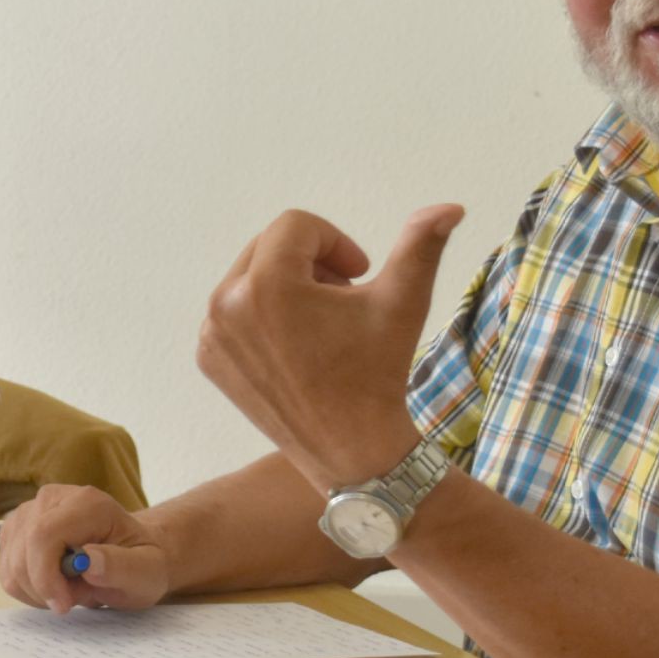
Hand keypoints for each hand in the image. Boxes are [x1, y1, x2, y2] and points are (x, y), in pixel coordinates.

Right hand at [0, 484, 168, 613]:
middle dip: (42, 587)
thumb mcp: (145, 572)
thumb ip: (120, 566)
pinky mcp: (17, 527)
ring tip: (68, 589)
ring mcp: (31, 510)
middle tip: (73, 599)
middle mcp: (54, 498)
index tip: (64, 604)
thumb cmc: (140, 562)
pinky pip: (5, 567)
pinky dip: (25, 586)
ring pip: (10, 562)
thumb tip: (88, 561)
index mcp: (88, 503)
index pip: (43, 535)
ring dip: (34, 589)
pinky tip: (52, 585)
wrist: (130, 553)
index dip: (45, 576)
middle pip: (22, 550)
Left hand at [197, 205, 463, 492]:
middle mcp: (225, 304)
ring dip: (288, 286)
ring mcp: (212, 334)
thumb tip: (449, 206)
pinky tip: (297, 346)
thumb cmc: (378, 373)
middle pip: (270, 246)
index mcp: (266, 284)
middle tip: (343, 300)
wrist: (352, 451)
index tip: (360, 277)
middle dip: (311, 262)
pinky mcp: (209, 358)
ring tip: (322, 324)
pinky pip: (234, 310)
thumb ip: (421, 245)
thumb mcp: (402, 302)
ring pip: (251, 275)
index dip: (336, 244)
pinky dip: (264, 315)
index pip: (297, 226)